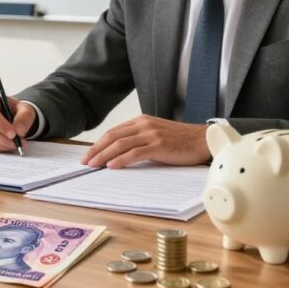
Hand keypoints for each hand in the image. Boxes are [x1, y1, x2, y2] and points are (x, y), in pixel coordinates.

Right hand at [0, 93, 35, 151]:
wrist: (12, 116)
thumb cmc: (16, 110)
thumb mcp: (25, 109)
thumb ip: (24, 117)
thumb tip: (19, 130)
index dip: (1, 125)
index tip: (14, 134)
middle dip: (4, 139)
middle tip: (18, 143)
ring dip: (3, 145)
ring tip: (16, 144)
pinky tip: (8, 145)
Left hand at [80, 115, 210, 168]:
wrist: (203, 140)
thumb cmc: (181, 141)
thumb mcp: (156, 135)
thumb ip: (140, 139)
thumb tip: (120, 154)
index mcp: (141, 121)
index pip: (114, 131)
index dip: (99, 143)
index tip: (89, 154)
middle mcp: (144, 125)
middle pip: (112, 136)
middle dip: (96, 149)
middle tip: (85, 161)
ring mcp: (151, 134)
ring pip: (120, 144)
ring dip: (103, 155)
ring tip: (93, 165)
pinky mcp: (159, 145)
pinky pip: (134, 152)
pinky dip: (121, 160)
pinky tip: (111, 166)